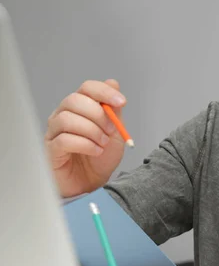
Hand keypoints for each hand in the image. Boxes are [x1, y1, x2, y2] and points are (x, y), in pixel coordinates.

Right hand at [45, 79, 127, 196]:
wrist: (93, 182)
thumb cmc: (100, 157)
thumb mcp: (115, 132)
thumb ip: (114, 110)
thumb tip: (113, 83)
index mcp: (81, 107)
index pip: (87, 88)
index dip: (104, 92)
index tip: (121, 102)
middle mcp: (63, 115)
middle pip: (74, 100)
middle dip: (98, 114)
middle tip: (112, 130)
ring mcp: (54, 131)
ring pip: (67, 119)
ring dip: (92, 131)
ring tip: (103, 144)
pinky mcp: (50, 149)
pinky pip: (64, 140)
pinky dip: (85, 144)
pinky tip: (95, 151)